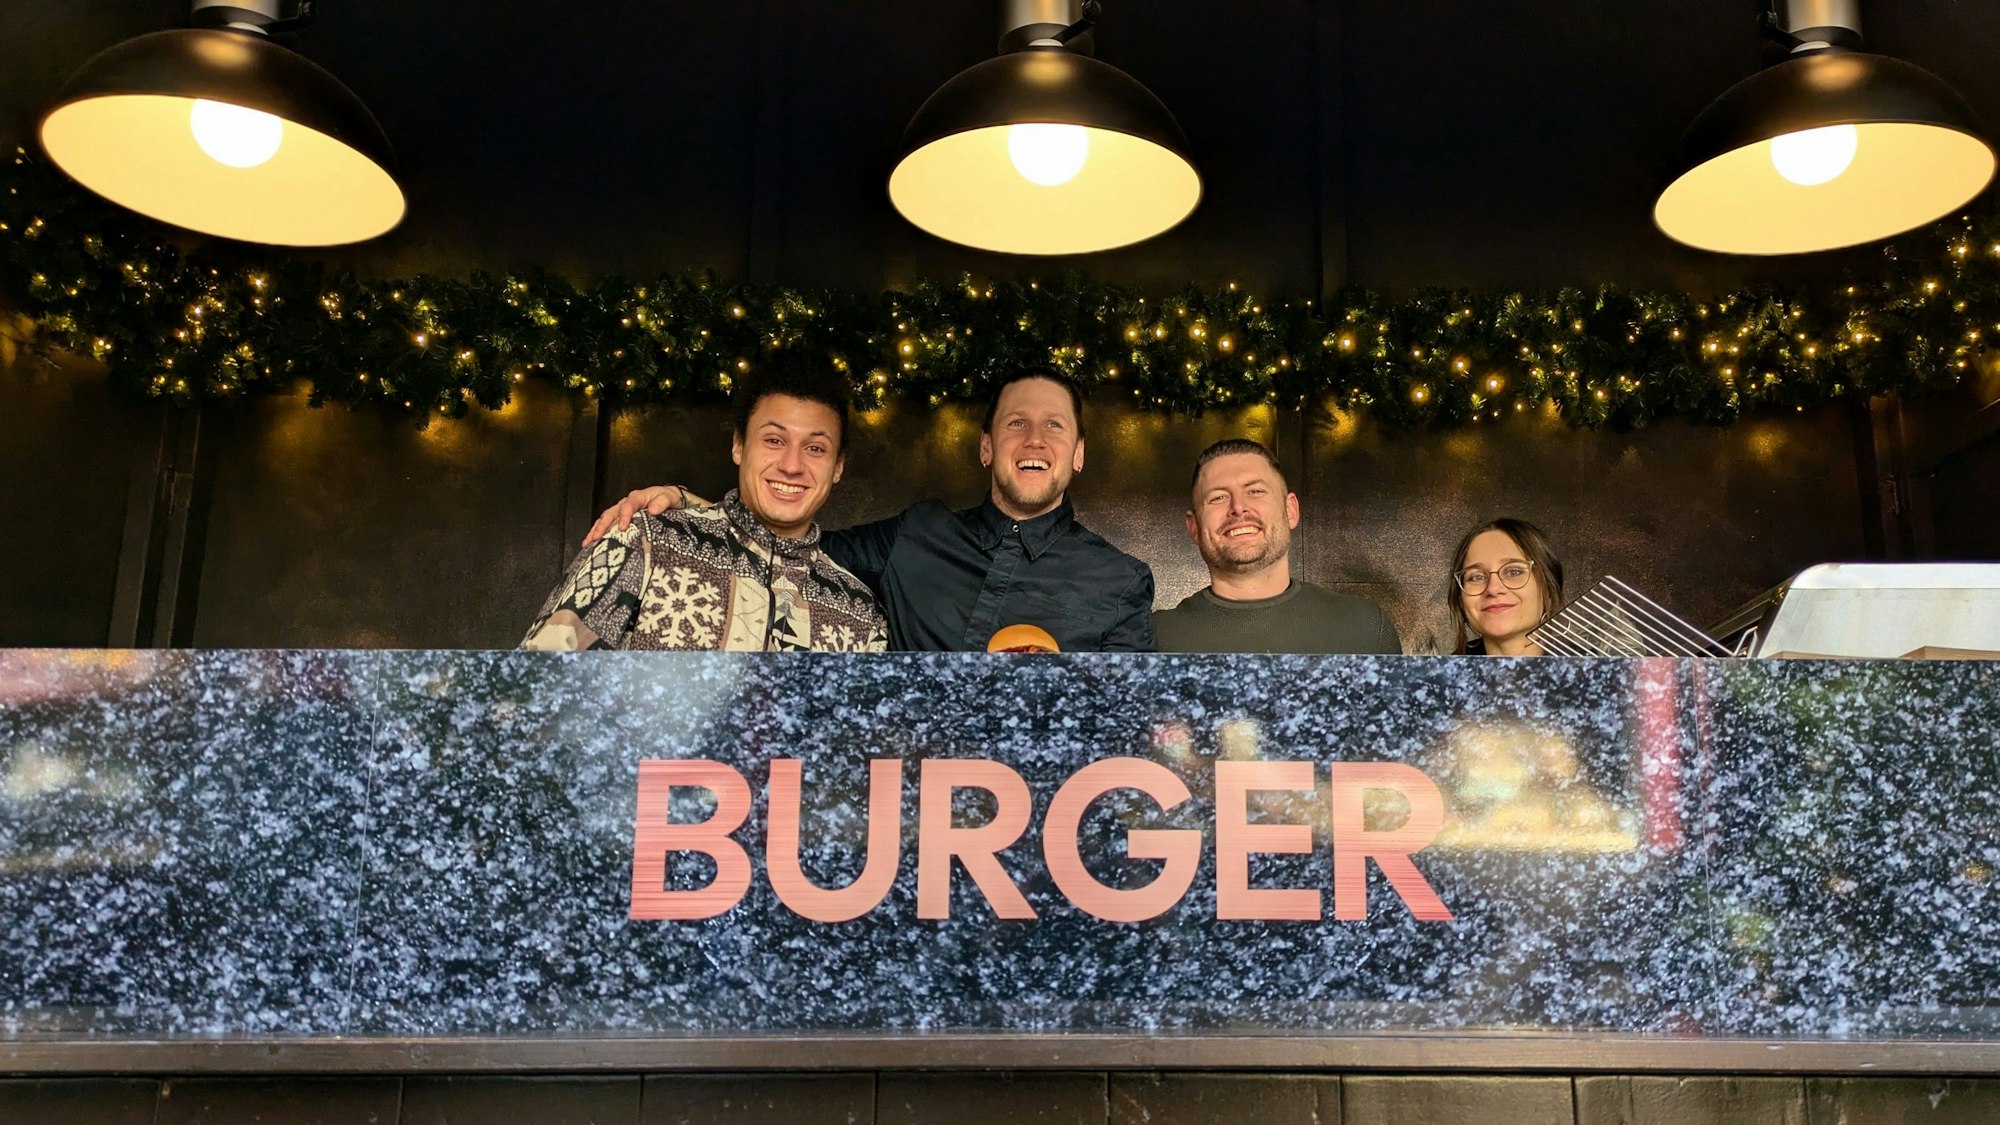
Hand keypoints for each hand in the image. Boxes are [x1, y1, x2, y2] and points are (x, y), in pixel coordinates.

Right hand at [583, 484, 698, 545]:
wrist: (670, 500)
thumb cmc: (668, 499)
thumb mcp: (669, 498)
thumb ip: (662, 502)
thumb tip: (653, 510)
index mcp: (638, 498)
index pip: (628, 504)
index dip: (624, 515)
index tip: (622, 527)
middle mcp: (626, 504)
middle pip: (612, 512)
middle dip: (603, 525)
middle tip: (597, 536)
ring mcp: (622, 512)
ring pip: (606, 519)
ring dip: (596, 530)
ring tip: (589, 542)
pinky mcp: (621, 519)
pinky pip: (608, 525)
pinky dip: (599, 533)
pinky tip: (592, 543)